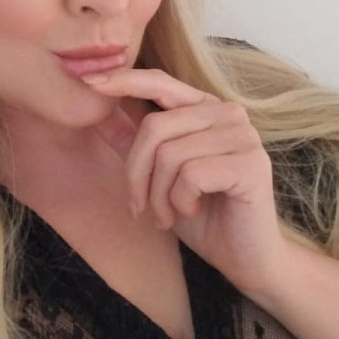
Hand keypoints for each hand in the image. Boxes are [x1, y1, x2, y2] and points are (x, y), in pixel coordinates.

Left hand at [83, 67, 292, 300]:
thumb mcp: (157, 175)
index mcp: (205, 107)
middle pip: (155, 127)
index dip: (123, 80)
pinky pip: (190, 175)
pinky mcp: (250, 164)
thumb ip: (133, 140)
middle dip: (136, 173)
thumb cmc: (202, 214)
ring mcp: (242, 136)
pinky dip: (180, 201)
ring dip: (158, 194)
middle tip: (139, 207)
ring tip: (169, 214)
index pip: (159, 82)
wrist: (244, 258)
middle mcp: (227, 113)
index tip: (88, 81)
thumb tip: (98, 110)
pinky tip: (192, 211)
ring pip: (169, 154)